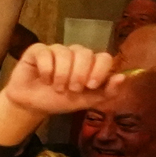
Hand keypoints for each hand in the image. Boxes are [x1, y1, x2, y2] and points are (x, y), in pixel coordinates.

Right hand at [0, 41, 120, 119]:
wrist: (33, 106)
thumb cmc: (60, 101)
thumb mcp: (85, 101)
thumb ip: (106, 92)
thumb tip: (123, 77)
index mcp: (89, 64)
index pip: (103, 57)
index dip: (99, 70)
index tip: (91, 86)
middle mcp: (74, 54)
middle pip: (85, 53)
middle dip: (79, 74)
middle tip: (72, 89)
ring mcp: (56, 50)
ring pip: (65, 53)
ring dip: (61, 75)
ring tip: (57, 88)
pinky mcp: (37, 50)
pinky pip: (46, 53)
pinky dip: (46, 70)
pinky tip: (44, 79)